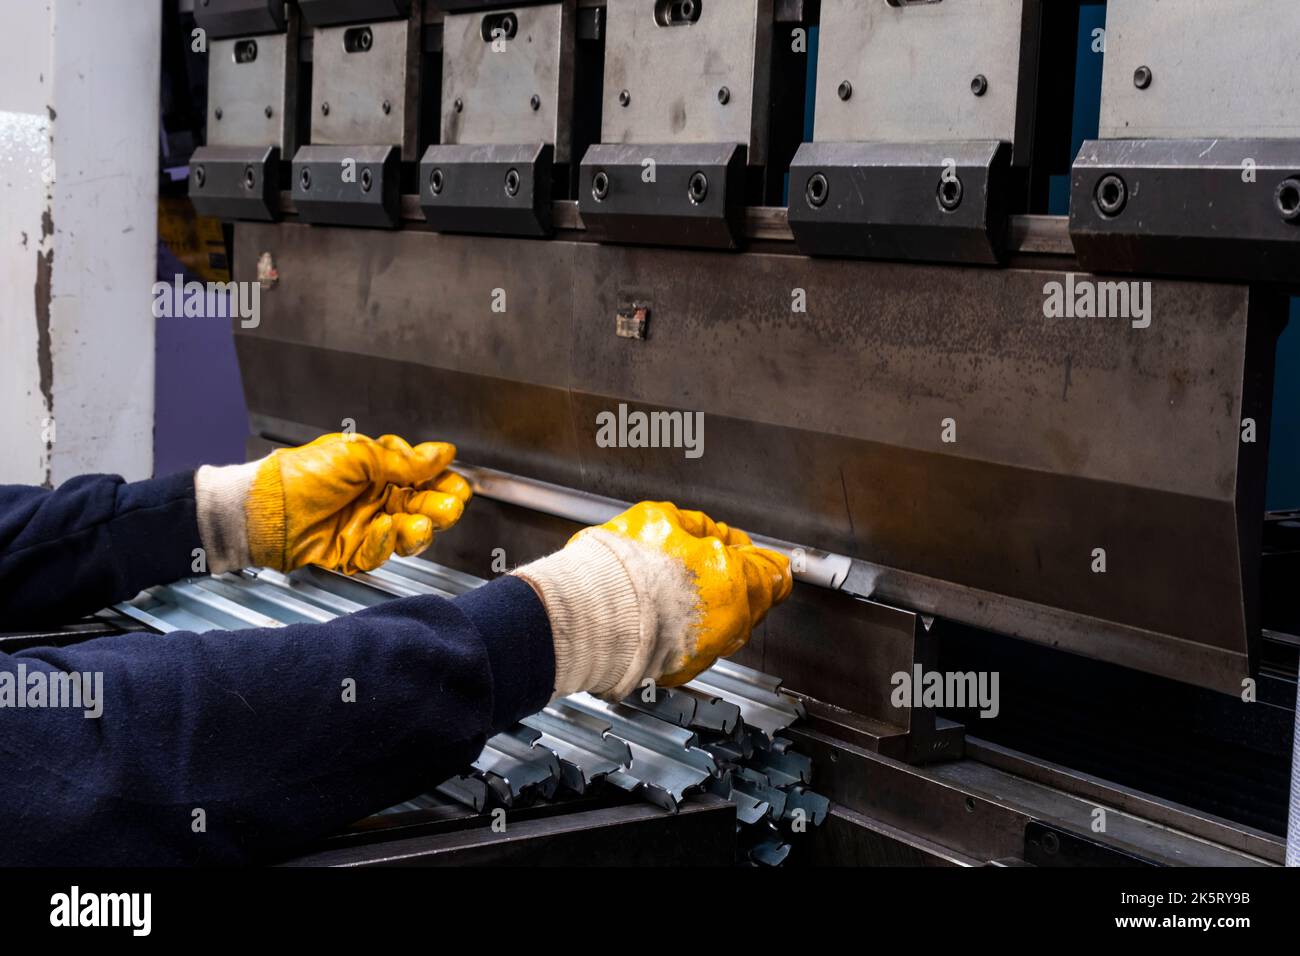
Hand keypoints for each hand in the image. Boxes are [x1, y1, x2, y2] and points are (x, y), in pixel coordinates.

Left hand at [195, 433, 470, 574]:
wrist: (266, 511)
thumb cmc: (301, 474)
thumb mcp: (357, 455)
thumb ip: (403, 460)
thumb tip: (443, 453)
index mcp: (379, 468)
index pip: (423, 475)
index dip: (443, 481)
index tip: (458, 485)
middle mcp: (377, 497)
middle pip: (423, 505)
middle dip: (440, 506)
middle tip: (449, 507)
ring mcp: (368, 525)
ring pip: (409, 532)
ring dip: (419, 528)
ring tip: (419, 524)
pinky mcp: (355, 552)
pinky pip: (381, 552)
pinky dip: (384, 543)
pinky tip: (382, 529)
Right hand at [514, 501, 791, 699]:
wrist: (585, 615)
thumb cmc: (619, 570)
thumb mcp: (663, 519)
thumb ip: (700, 526)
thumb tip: (714, 534)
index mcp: (731, 580)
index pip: (774, 574)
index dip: (763, 559)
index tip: (753, 553)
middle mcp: (728, 622)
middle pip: (753, 600)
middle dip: (735, 580)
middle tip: (706, 563)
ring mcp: (707, 650)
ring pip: (726, 625)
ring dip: (711, 606)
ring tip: (676, 587)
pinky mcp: (682, 669)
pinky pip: (698, 645)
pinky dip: (688, 630)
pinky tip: (663, 613)